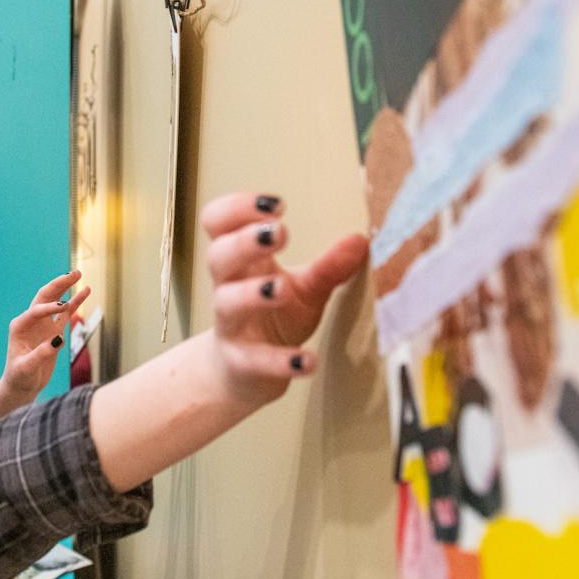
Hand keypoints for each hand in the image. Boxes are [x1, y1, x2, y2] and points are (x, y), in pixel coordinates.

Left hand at [1, 270, 90, 399]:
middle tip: (74, 273)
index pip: (36, 310)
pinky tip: (85, 291)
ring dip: (66, 287)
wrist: (22, 386)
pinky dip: (75, 302)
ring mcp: (43, 325)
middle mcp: (31, 321)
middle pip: (45, 296)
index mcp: (20, 326)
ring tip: (79, 274)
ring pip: (56, 301)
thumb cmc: (20, 377)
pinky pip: (66, 313)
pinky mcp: (53, 331)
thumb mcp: (27, 368)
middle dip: (59, 284)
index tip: (63, 307)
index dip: (49, 307)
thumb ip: (41, 353)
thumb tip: (59, 339)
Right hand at [201, 193, 368, 403]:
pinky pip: (255, 359)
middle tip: (280, 232)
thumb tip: (359, 240)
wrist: (244, 372)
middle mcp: (228, 287)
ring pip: (227, 302)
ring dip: (253, 293)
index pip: (218, 222)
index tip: (276, 205)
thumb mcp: (305, 289)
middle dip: (246, 241)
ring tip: (281, 289)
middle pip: (219, 255)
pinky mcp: (241, 362)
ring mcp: (231, 325)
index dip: (238, 208)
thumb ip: (329, 267)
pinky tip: (307, 361)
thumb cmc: (273, 319)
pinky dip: (281, 361)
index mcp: (241, 261)